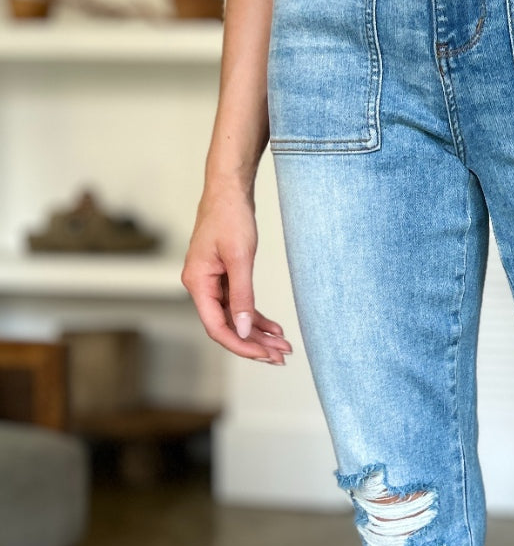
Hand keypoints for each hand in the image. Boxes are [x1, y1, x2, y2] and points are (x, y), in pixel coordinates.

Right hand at [181, 182, 291, 365]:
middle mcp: (201, 286)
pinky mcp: (224, 277)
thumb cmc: (230, 216)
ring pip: (236, 318)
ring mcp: (213, 282)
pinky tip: (276, 328)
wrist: (229, 190)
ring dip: (259, 333)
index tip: (265, 354)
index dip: (241, 345)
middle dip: (255, 343)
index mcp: (197, 283)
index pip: (217, 327)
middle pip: (227, 327)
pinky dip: (257, 317)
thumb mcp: (240, 258)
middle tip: (282, 356)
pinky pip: (239, 305)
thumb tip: (244, 330)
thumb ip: (242, 297)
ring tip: (283, 346)